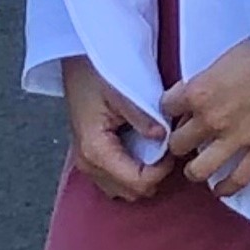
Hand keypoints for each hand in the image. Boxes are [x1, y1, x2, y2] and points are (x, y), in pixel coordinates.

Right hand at [60, 56, 168, 204]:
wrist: (76, 58)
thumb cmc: (96, 71)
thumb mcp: (122, 89)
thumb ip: (143, 116)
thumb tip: (164, 137)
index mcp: (96, 150)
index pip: (138, 183)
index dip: (161, 170)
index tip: (173, 146)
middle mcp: (88, 164)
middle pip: (132, 192)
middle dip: (154, 173)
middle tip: (168, 146)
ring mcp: (88, 162)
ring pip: (125, 189)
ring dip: (144, 173)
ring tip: (156, 146)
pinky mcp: (91, 156)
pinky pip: (117, 177)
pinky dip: (133, 168)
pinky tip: (143, 145)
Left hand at [163, 38, 249, 198]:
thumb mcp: (224, 59)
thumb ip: (207, 81)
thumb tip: (200, 96)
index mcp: (199, 90)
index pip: (167, 107)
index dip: (171, 110)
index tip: (178, 112)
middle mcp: (211, 119)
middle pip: (178, 143)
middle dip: (180, 141)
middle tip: (190, 139)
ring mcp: (236, 138)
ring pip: (199, 170)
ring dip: (195, 170)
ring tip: (199, 167)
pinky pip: (238, 179)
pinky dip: (226, 188)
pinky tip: (221, 188)